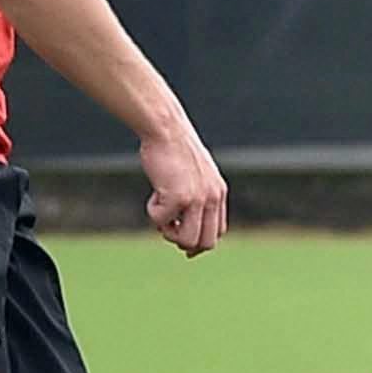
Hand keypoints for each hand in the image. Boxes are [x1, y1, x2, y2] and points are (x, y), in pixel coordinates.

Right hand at [140, 125, 228, 256]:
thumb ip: (196, 194)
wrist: (166, 129)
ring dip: (168, 232)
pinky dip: (152, 212)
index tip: (181, 240)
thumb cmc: (174, 149)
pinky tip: (154, 191)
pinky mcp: (179, 197)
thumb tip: (180, 224)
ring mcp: (198, 199)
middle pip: (207, 243)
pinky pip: (161, 222)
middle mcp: (212, 198)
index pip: (218, 231)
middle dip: (184, 243)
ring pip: (187, 240)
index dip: (199, 241)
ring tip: (160, 212)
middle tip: (167, 230)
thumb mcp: (194, 173)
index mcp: (218, 192)